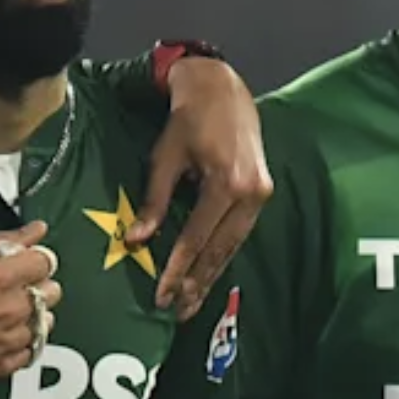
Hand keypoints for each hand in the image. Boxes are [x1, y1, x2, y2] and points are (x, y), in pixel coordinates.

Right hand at [0, 222, 63, 390]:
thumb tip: (34, 230)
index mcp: (1, 277)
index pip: (47, 261)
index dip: (34, 259)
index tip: (22, 263)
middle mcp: (12, 309)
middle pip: (52, 292)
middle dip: (35, 286)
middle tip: (7, 288)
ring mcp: (10, 341)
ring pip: (45, 323)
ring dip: (30, 316)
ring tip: (0, 314)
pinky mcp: (2, 367)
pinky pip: (30, 351)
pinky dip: (19, 342)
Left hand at [130, 58, 272, 318]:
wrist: (222, 88)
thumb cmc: (188, 119)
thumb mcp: (164, 158)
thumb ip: (153, 202)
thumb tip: (136, 241)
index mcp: (226, 183)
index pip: (197, 238)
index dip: (177, 269)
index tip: (162, 295)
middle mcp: (250, 192)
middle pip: (220, 249)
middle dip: (197, 282)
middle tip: (177, 310)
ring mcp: (261, 194)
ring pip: (233, 245)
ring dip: (210, 274)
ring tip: (191, 301)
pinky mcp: (262, 192)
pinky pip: (239, 232)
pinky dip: (222, 254)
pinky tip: (207, 272)